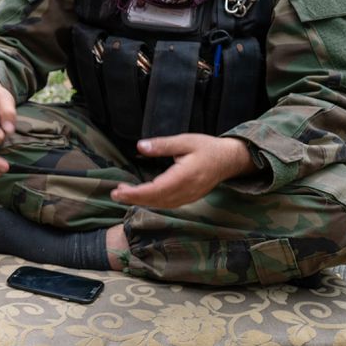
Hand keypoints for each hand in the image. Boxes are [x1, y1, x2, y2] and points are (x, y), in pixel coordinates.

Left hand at [110, 134, 255, 208]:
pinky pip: (168, 204)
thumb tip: (140, 146)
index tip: (119, 192)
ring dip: (142, 201)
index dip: (135, 193)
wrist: (229, 160)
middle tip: (115, 193)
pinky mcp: (189, 198)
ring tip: (124, 193)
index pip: (155, 190)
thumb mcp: (184, 141)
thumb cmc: (207, 148)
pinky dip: (153, 202)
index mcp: (184, 176)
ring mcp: (189, 197)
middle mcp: (186, 191)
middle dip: (134, 199)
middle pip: (156, 200)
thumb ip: (162, 145)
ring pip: (161, 204)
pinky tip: (142, 196)